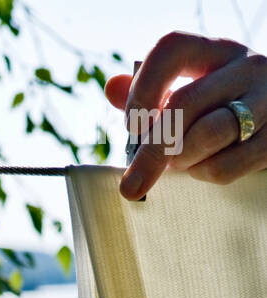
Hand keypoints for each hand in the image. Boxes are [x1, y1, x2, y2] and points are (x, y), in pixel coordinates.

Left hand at [104, 31, 266, 198]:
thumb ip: (151, 92)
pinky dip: (203, 174)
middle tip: (131, 183)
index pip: (171, 49)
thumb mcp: (192, 88)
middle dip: (151, 150)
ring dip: (180, 160)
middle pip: (184, 104)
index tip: (132, 126)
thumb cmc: (224, 106)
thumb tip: (111, 88)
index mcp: (216, 51)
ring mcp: (264, 102)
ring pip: (206, 136)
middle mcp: (244, 68)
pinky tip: (204, 166)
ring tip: (177, 163)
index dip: (143, 88)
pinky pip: (223, 167)